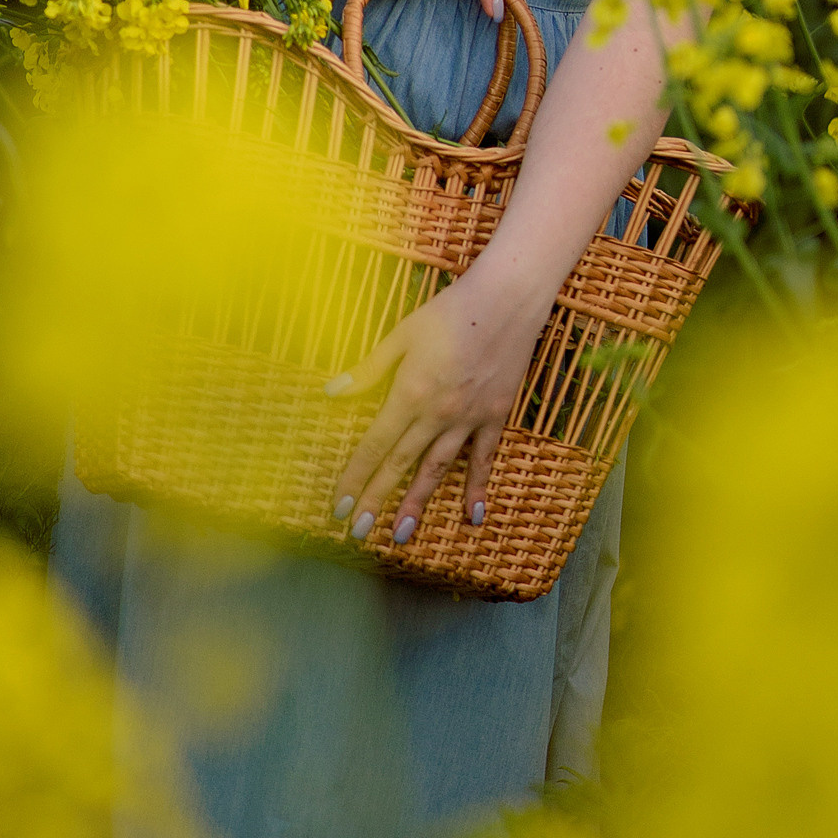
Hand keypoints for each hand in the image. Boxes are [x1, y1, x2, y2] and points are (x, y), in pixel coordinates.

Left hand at [323, 258, 550, 549]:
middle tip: (357, 534)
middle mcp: (437, 414)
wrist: (506, 301)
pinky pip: (484, 459)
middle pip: (400, 465)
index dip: (354, 477)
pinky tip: (473, 515)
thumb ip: (368, 370)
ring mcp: (468, 419)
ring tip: (401, 536)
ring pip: (438, 470)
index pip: (374, 445)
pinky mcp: (495, 417)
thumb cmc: (449, 312)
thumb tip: (331, 392)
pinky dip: (478, 488)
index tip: (338, 505)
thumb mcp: (401, 335)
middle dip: (376, 500)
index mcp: (409, 393)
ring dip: (417, 504)